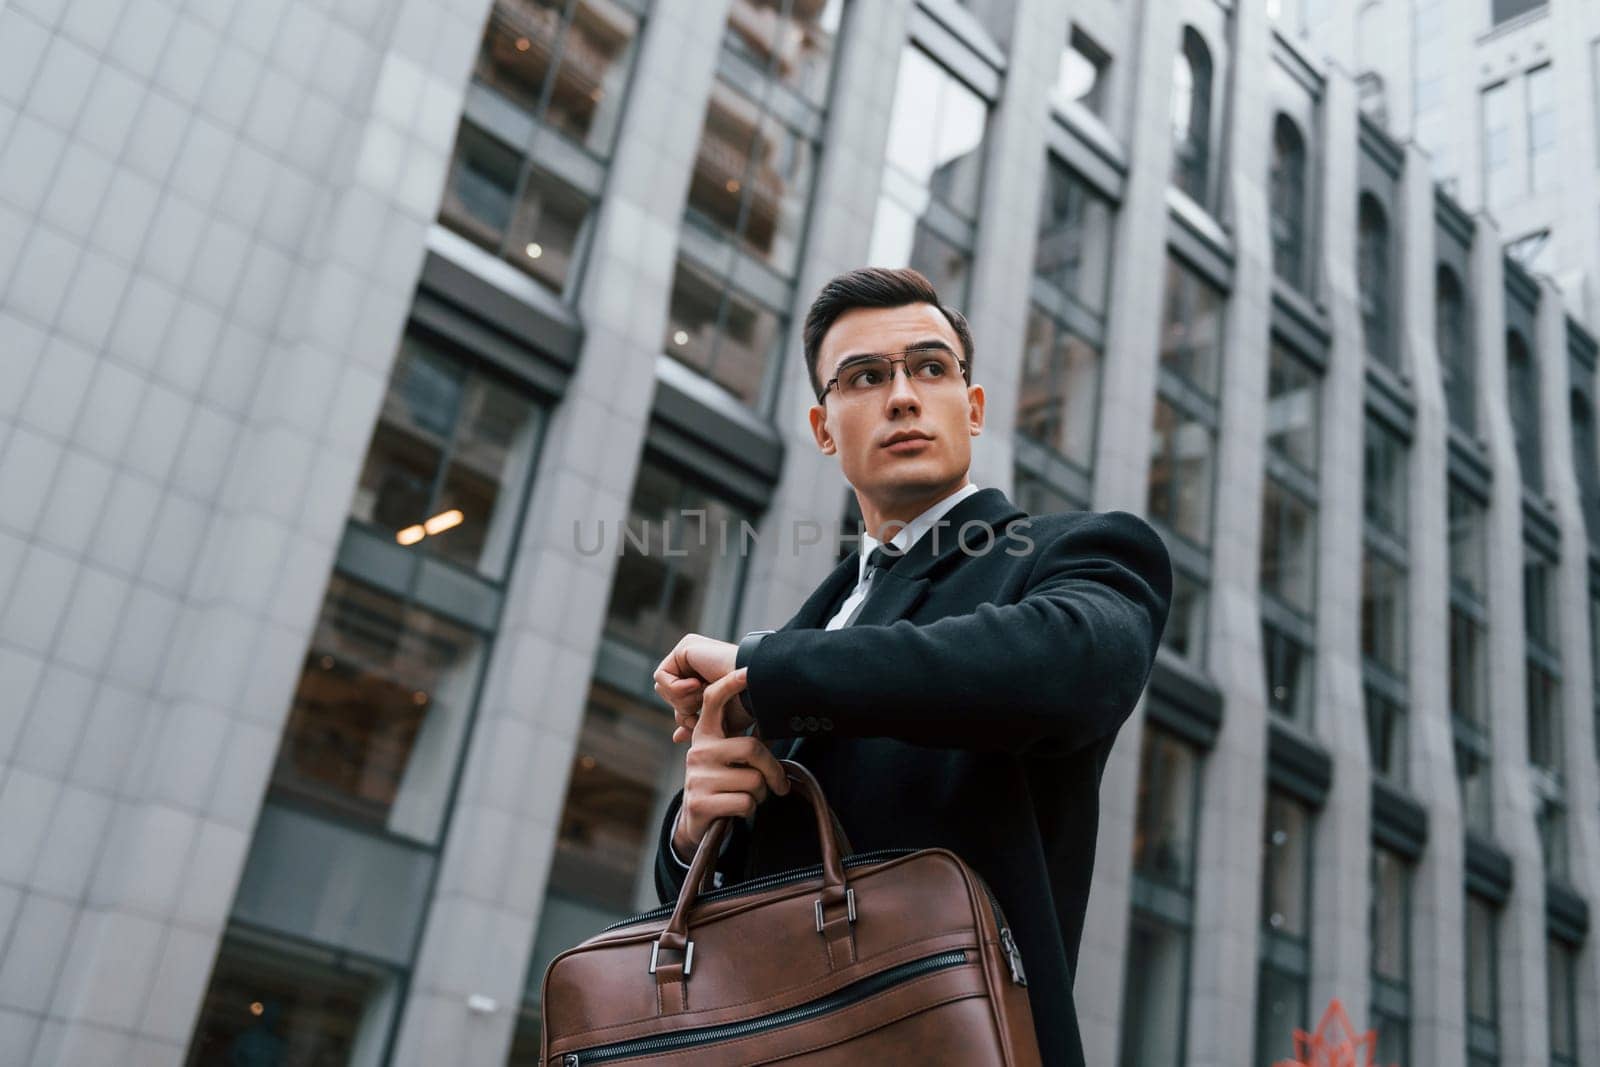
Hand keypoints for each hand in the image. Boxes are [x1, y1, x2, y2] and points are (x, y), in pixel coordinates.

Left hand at [654, 633, 737, 738]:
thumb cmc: (746, 705)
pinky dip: (677, 688)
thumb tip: (675, 737)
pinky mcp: (684, 647)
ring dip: (684, 699)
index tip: (692, 728)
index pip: (681, 702)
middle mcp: (697, 664)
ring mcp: (691, 654)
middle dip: (684, 709)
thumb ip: (695, 726)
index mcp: (707, 678)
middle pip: (670, 697)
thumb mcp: (717, 721)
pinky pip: (662, 676)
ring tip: (706, 694)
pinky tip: (698, 684)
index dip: (684, 717)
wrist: (755, 688)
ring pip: (664, 688)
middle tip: (702, 710)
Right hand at [673, 674, 787, 857]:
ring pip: (754, 780)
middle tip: (779, 784)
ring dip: (761, 794)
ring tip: (750, 796)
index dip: (730, 684)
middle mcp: (698, 750)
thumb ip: (743, 743)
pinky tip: (738, 810)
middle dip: (774, 770)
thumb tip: (776, 720)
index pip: (713, 700)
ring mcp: (697, 776)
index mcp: (705, 734)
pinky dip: (751, 809)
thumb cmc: (723, 784)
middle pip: (752, 748)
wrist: (697, 823)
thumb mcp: (727, 759)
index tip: (748, 670)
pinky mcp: (701, 802)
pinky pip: (745, 802)